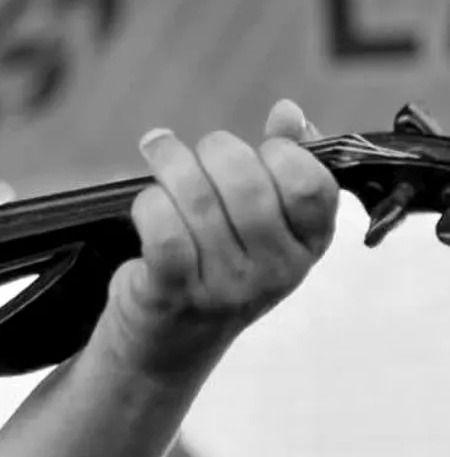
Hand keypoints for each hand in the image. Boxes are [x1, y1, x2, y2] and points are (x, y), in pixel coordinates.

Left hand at [102, 98, 338, 378]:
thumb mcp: (263, 225)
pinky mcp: (173, 292)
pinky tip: (146, 204)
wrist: (167, 345)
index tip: (253, 150)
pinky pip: (163, 228)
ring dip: (168, 164)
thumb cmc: (215, 268)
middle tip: (187, 150)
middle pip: (245, 180)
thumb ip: (283, 166)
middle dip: (210, 150)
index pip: (310, 182)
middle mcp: (275, 271)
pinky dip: (148, 204)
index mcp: (308, 246)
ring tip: (157, 153)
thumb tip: (289, 112)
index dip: (277, 151)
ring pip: (196, 197)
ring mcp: (225, 286)